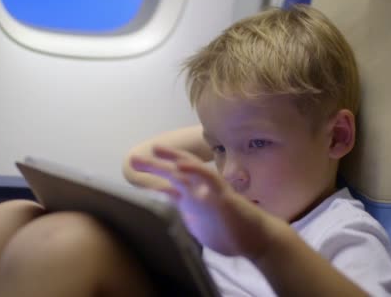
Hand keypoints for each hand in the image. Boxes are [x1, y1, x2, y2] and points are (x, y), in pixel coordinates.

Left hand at [131, 145, 274, 258]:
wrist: (258, 241)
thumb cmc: (232, 234)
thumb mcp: (201, 229)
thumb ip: (188, 220)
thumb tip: (176, 217)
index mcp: (194, 200)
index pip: (170, 184)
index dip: (153, 179)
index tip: (134, 174)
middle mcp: (201, 192)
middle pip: (175, 173)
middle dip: (154, 166)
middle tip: (133, 160)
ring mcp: (212, 192)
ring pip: (190, 169)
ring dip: (172, 158)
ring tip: (156, 149)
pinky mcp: (224, 195)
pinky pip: (209, 178)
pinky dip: (195, 169)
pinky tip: (181, 164)